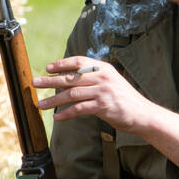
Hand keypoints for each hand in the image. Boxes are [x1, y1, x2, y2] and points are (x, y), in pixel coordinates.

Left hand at [35, 56, 154, 132]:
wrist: (143, 114)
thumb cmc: (125, 99)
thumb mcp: (111, 82)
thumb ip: (94, 78)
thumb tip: (71, 79)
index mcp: (104, 68)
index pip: (78, 62)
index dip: (61, 64)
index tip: (48, 68)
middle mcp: (103, 77)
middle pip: (71, 77)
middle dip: (50, 81)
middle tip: (35, 83)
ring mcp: (103, 91)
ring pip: (71, 94)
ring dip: (53, 100)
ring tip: (40, 105)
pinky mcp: (103, 106)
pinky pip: (79, 109)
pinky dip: (66, 113)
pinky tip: (57, 117)